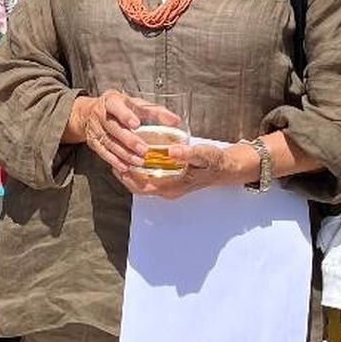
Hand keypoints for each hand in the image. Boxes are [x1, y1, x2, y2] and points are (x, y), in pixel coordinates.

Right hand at [71, 91, 180, 176]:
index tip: (136, 124)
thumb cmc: (118, 106)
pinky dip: (114, 161)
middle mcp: (101, 115)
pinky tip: (125, 167)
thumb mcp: (134, 102)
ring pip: (110, 143)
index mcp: (111, 101)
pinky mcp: (94, 142)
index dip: (126, 116)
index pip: (117, 107)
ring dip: (124, 154)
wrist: (88, 112)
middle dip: (129, 140)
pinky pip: (103, 153)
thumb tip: (175, 120)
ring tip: (139, 161)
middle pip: (114, 128)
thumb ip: (154, 111)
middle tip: (144, 149)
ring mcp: (96, 129)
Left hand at [112, 139, 254, 198]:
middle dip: (125, 176)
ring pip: (143, 184)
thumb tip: (171, 151)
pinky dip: (140, 171)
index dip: (129, 178)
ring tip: (119, 157)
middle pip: (140, 187)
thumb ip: (188, 153)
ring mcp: (169, 186)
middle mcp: (169, 190)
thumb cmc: (214, 161)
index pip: (144, 187)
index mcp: (173, 187)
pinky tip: (136, 157)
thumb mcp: (203, 155)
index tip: (118, 164)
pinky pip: (150, 179)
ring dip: (131, 173)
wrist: (226, 168)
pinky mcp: (171, 181)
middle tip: (113, 159)